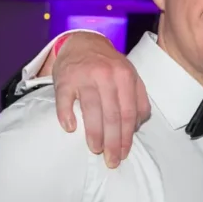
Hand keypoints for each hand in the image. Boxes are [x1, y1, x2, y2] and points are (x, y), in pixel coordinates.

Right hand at [51, 33, 150, 167]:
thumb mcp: (128, 75)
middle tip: (111, 160)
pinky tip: (70, 128)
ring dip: (94, 134)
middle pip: (112, 115)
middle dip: (113, 142)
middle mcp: (107, 76)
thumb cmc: (108, 64)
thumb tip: (138, 126)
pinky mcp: (65, 79)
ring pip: (91, 110)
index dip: (126, 136)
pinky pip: (64, 100)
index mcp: (125, 77)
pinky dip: (67, 116)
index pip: (129, 113)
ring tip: (95, 149)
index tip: (124, 153)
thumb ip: (137, 97)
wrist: (82, 42)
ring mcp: (84, 76)